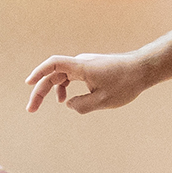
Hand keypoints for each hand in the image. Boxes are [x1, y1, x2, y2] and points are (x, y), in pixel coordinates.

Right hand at [24, 52, 149, 113]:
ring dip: (50, 90)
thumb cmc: (126, 83)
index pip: (53, 65)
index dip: (38, 73)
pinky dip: (63, 87)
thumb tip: (68, 104)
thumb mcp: (103, 100)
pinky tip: (64, 99)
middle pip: (53, 74)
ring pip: (60, 76)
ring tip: (42, 105)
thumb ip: (82, 105)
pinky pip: (70, 76)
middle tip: (30, 109)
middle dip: (40, 91)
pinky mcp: (90, 69)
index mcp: (82, 67)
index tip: (28, 84)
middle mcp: (80, 63)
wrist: (143, 69)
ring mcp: (85, 65)